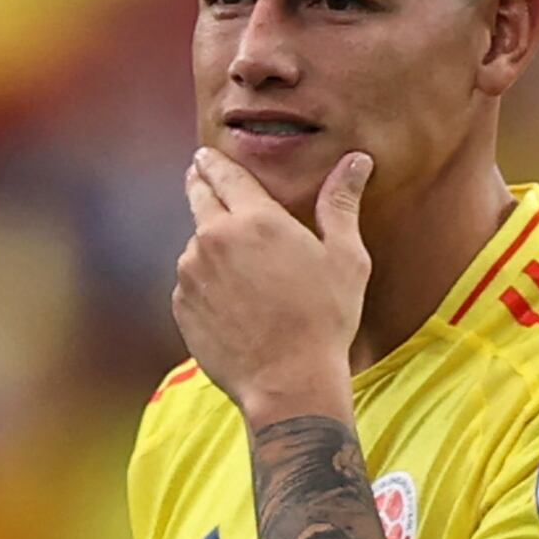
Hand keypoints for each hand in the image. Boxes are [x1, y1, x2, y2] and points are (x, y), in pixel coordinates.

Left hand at [173, 147, 373, 423]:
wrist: (287, 382)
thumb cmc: (324, 319)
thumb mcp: (345, 257)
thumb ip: (341, 203)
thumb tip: (356, 161)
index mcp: (255, 220)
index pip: (225, 175)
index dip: (214, 162)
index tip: (205, 155)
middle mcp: (214, 240)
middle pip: (198, 198)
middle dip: (199, 184)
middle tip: (199, 175)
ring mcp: (192, 274)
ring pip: (195, 246)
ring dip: (208, 244)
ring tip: (236, 265)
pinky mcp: (182, 306)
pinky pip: (191, 283)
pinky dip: (204, 283)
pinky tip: (230, 301)